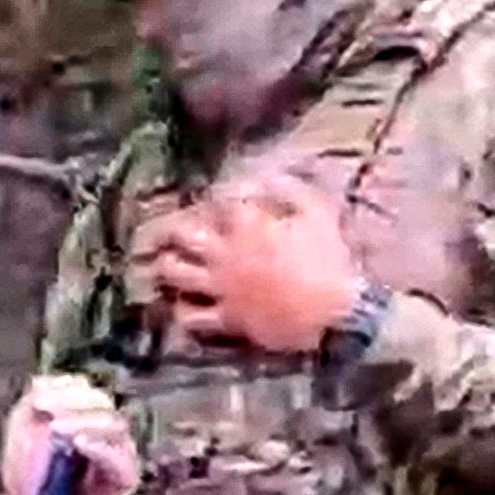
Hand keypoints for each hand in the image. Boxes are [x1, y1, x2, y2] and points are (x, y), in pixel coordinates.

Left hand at [0, 373, 141, 494]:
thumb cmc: (28, 483)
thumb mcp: (22, 438)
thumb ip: (31, 407)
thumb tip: (40, 383)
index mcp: (85, 417)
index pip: (86, 391)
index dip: (65, 389)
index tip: (36, 399)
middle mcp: (107, 434)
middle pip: (104, 405)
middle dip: (74, 403)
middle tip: (44, 411)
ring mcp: (119, 457)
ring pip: (116, 427)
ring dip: (85, 422)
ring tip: (56, 429)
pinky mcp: (123, 482)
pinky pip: (120, 461)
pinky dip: (99, 448)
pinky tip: (78, 444)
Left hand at [140, 173, 367, 357]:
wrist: (331, 314)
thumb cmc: (328, 260)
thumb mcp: (319, 212)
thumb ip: (293, 190)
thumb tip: (271, 177)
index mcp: (247, 224)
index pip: (218, 201)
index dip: (214, 199)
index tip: (217, 201)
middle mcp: (225, 252)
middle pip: (181, 234)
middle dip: (169, 228)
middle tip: (163, 229)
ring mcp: (220, 286)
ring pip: (175, 272)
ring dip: (166, 265)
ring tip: (164, 263)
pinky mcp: (225, 317)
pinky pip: (190, 315)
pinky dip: (181, 310)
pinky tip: (181, 305)